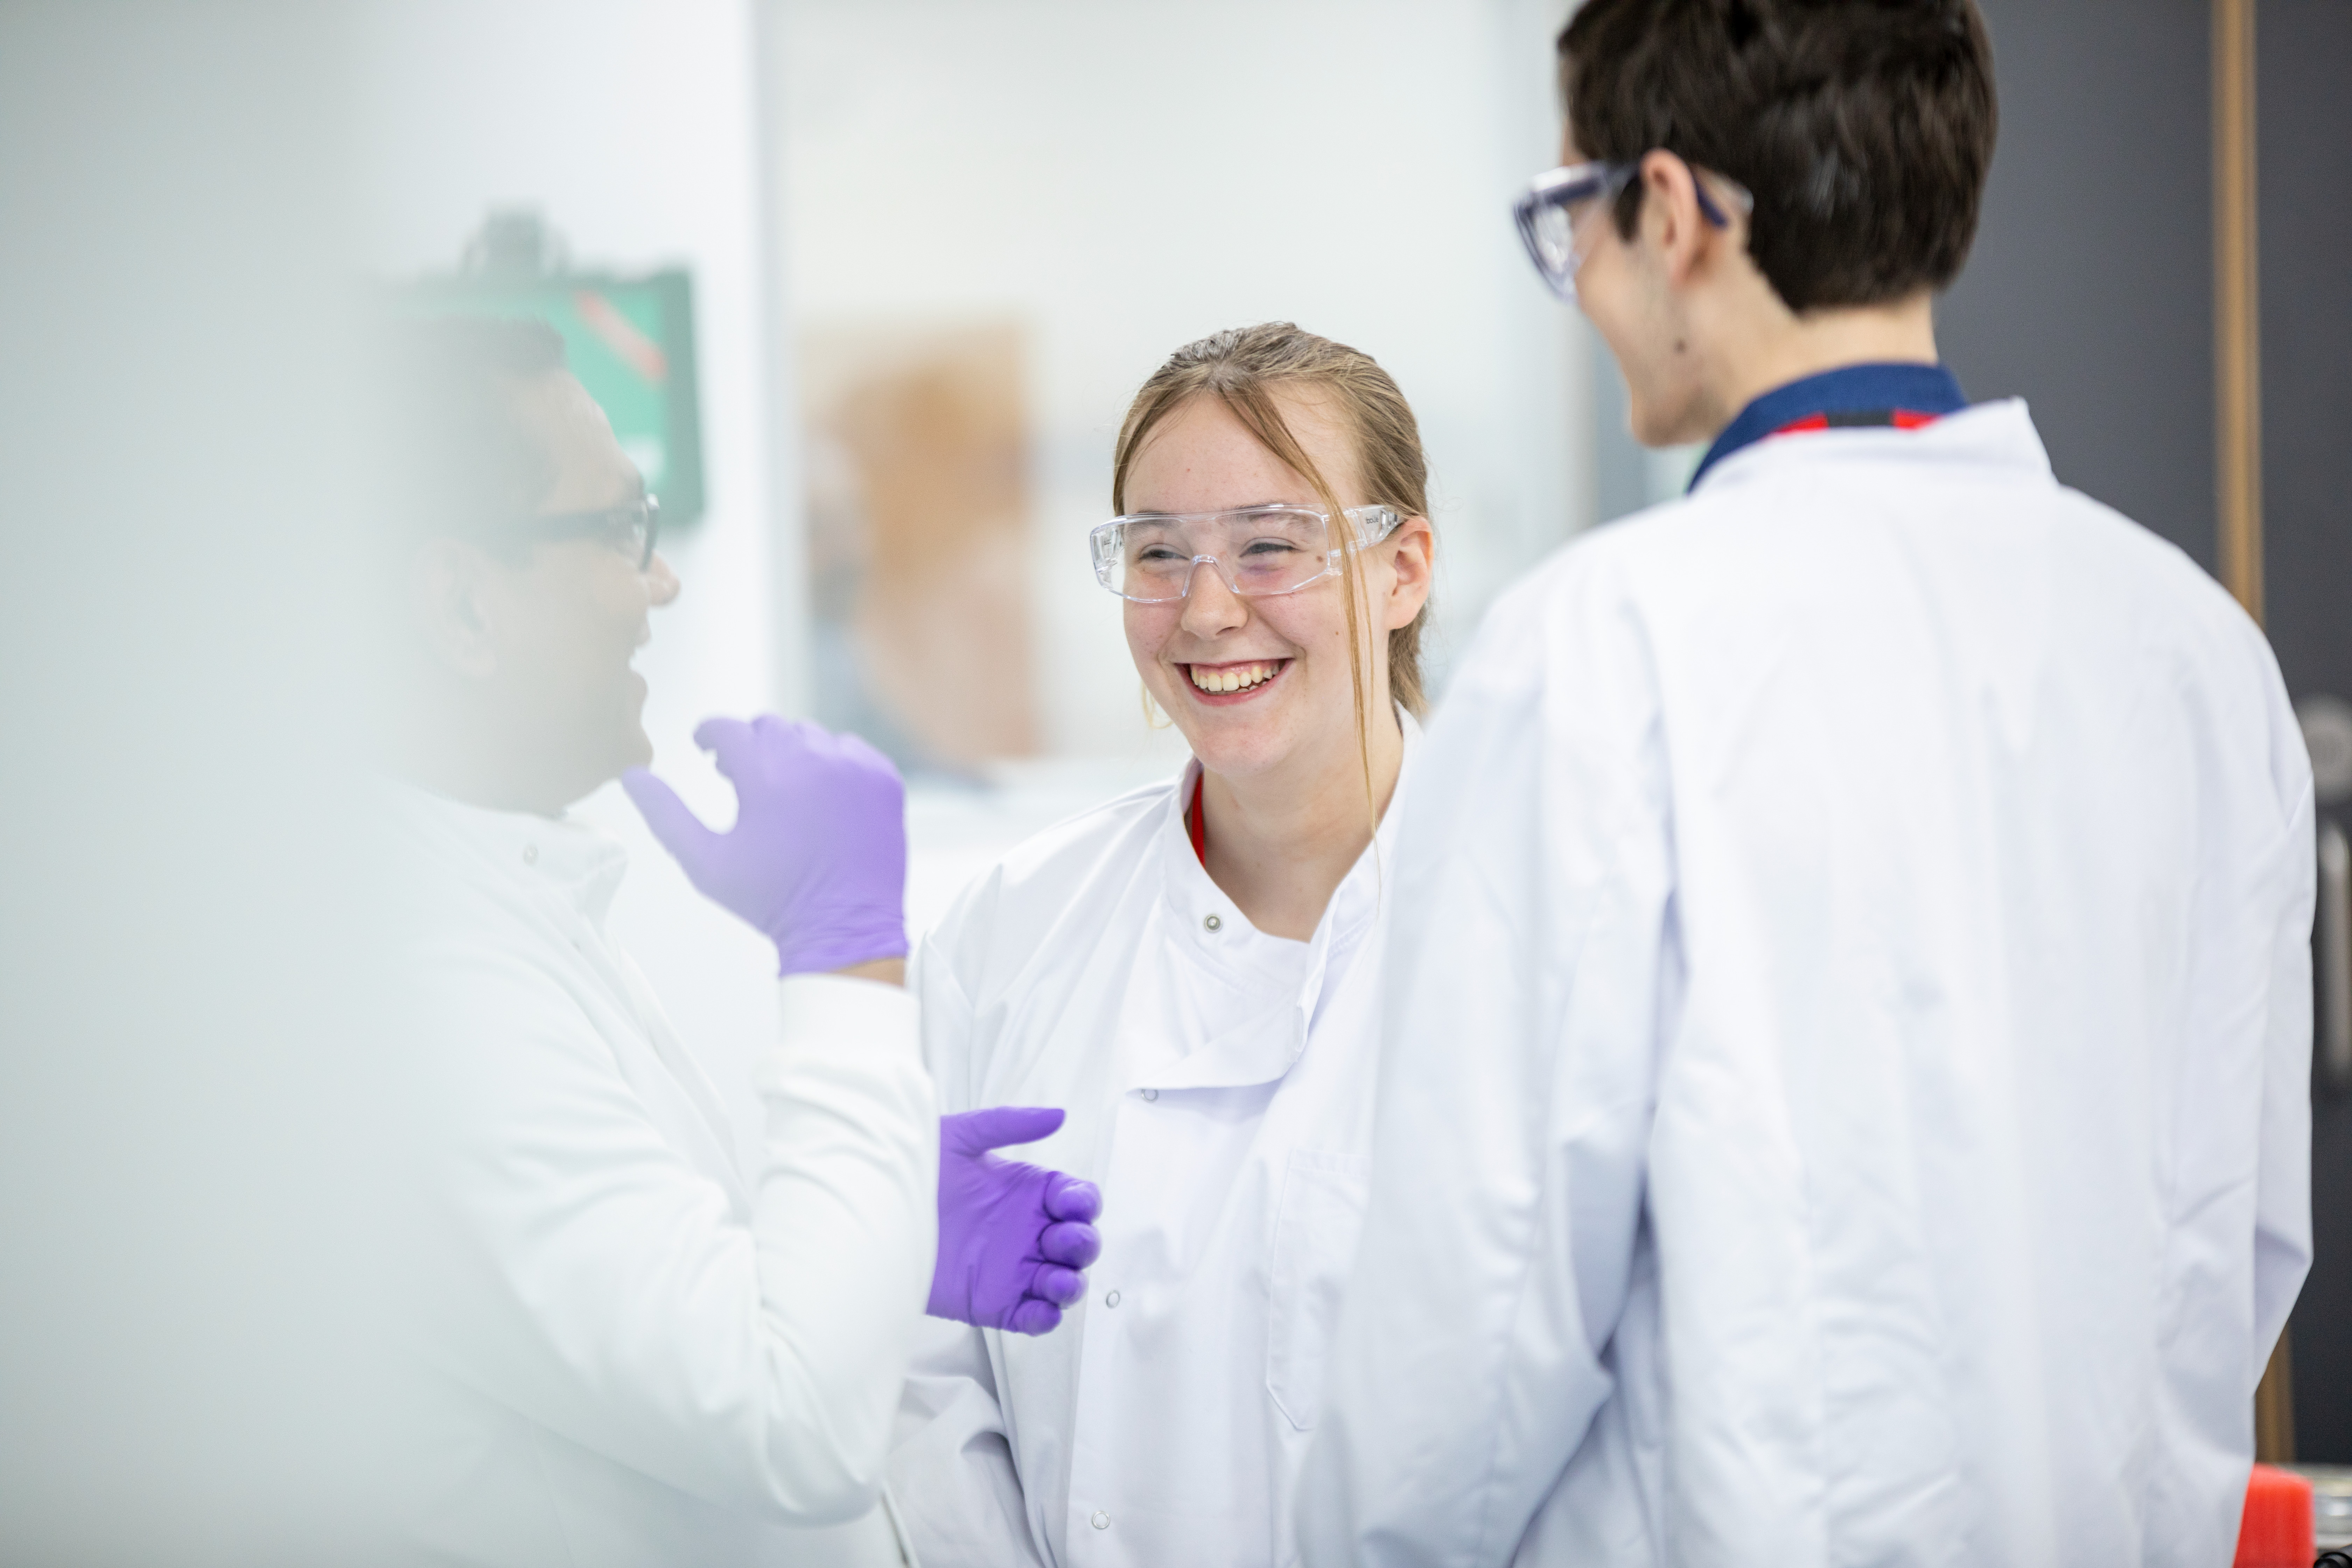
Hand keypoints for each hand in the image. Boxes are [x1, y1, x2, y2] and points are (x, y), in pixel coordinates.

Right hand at [622, 716, 907, 975]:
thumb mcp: (705, 862)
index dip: (709, 735)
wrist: (844, 928)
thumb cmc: (773, 901)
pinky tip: (821, 794)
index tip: (706, 747)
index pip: (728, 728)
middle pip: (769, 727)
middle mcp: (813, 761)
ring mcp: (853, 767)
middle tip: (740, 775)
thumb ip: (665, 814)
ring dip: (791, 752)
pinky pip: (851, 750)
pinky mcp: (883, 779)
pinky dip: (833, 763)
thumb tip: (632, 777)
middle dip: (750, 745)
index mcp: (766, 777)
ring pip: (811, 735)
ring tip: (782, 788)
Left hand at [930, 1107, 1102, 1334]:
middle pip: (1078, 1243)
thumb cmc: (914, 1171)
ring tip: (1057, 1280)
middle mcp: (1027, 1231)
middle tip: (1062, 1239)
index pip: (1076, 1199)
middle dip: (1083, 1243)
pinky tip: (1042, 1309)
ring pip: (1062, 1282)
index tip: (1071, 1203)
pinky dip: (1045, 1318)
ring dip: (1070, 1284)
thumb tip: (1057, 1115)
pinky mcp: (994, 1302)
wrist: (872, 1216)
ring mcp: (1013, 1269)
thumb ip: (1009, 1124)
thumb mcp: (959, 1136)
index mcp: (1028, 1191)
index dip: (1083, 1202)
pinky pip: (1032, 1317)